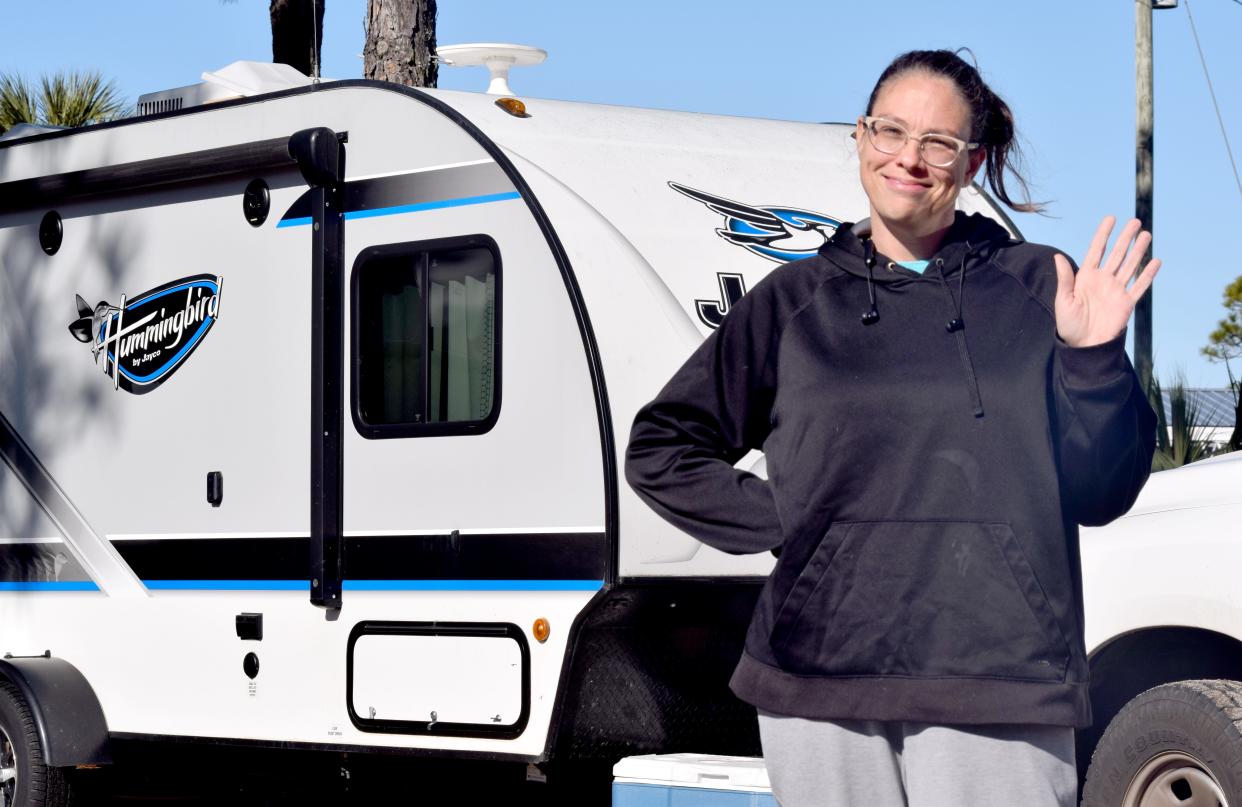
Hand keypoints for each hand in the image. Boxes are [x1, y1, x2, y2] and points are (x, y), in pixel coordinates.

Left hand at [1054, 216, 1162, 347]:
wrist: (1083, 345)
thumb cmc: (1069, 324)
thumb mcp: (1063, 300)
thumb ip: (1064, 278)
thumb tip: (1057, 256)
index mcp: (1085, 277)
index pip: (1096, 250)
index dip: (1103, 234)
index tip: (1111, 218)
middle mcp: (1103, 280)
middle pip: (1116, 254)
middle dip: (1125, 238)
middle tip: (1135, 221)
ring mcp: (1116, 290)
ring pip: (1130, 265)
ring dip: (1138, 251)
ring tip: (1147, 234)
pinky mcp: (1126, 302)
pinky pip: (1139, 286)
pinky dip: (1147, 275)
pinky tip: (1155, 262)